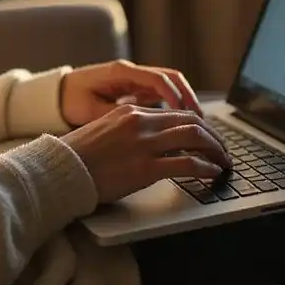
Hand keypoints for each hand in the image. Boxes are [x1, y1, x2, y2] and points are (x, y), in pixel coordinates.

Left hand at [60, 59, 202, 126]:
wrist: (58, 94)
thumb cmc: (72, 100)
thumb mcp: (91, 111)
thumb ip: (116, 116)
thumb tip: (142, 126)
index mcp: (121, 72)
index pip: (157, 79)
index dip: (175, 96)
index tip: (186, 114)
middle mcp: (131, 72)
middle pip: (170, 78)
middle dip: (188, 98)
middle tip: (201, 121)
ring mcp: (135, 80)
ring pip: (169, 86)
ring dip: (184, 102)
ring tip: (196, 125)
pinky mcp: (135, 89)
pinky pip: (160, 94)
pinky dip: (173, 106)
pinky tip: (179, 125)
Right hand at [61, 104, 229, 202]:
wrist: (61, 171)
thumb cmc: (78, 157)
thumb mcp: (105, 131)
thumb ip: (130, 130)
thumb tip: (153, 140)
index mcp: (131, 112)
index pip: (175, 112)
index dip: (197, 125)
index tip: (206, 137)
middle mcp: (140, 122)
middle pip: (191, 121)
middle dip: (212, 136)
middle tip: (222, 149)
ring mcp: (144, 144)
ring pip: (195, 137)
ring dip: (215, 150)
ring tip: (223, 161)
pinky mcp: (146, 168)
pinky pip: (187, 164)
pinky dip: (206, 167)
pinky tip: (212, 173)